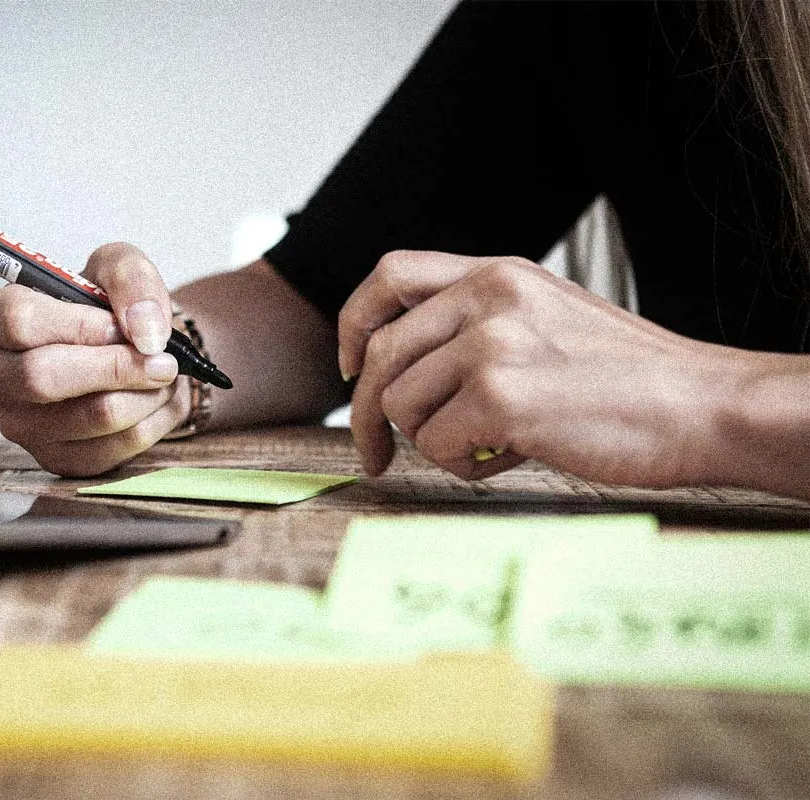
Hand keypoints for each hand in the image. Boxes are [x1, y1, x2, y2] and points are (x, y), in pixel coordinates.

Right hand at [0, 242, 188, 475]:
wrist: (126, 351)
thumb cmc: (109, 307)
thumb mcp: (118, 267)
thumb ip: (130, 279)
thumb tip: (144, 331)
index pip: (20, 323)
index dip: (80, 326)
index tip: (120, 327)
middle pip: (44, 378)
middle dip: (118, 368)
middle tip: (163, 360)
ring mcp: (20, 424)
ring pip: (89, 417)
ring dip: (144, 395)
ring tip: (165, 375)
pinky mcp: (54, 458)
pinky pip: (111, 449)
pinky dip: (150, 423)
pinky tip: (155, 400)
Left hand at [338, 251, 747, 487]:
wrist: (702, 405)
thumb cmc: (626, 379)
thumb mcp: (547, 317)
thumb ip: (480, 325)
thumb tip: (405, 370)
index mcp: (498, 272)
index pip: (391, 273)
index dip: (354, 321)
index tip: (351, 367)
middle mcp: (489, 295)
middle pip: (381, 353)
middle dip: (365, 414)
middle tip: (374, 454)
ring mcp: (493, 342)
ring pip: (402, 405)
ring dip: (432, 442)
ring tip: (488, 447)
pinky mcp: (501, 395)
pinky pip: (436, 443)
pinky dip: (462, 466)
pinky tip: (508, 459)